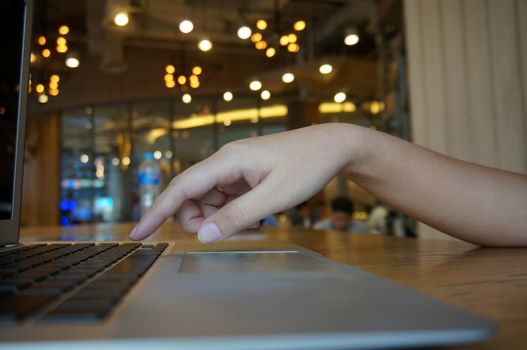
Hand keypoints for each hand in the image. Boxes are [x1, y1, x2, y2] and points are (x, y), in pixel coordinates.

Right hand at [129, 123, 357, 242]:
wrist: (331, 147)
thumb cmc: (306, 166)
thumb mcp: (274, 197)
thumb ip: (237, 216)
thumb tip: (202, 235)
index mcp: (227, 160)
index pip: (181, 187)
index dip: (156, 211)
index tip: (137, 233)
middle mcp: (225, 161)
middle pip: (190, 196)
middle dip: (196, 219)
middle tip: (225, 232)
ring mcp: (234, 169)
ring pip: (206, 200)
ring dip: (216, 217)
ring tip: (251, 220)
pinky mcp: (243, 176)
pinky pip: (223, 198)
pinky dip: (229, 212)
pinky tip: (253, 214)